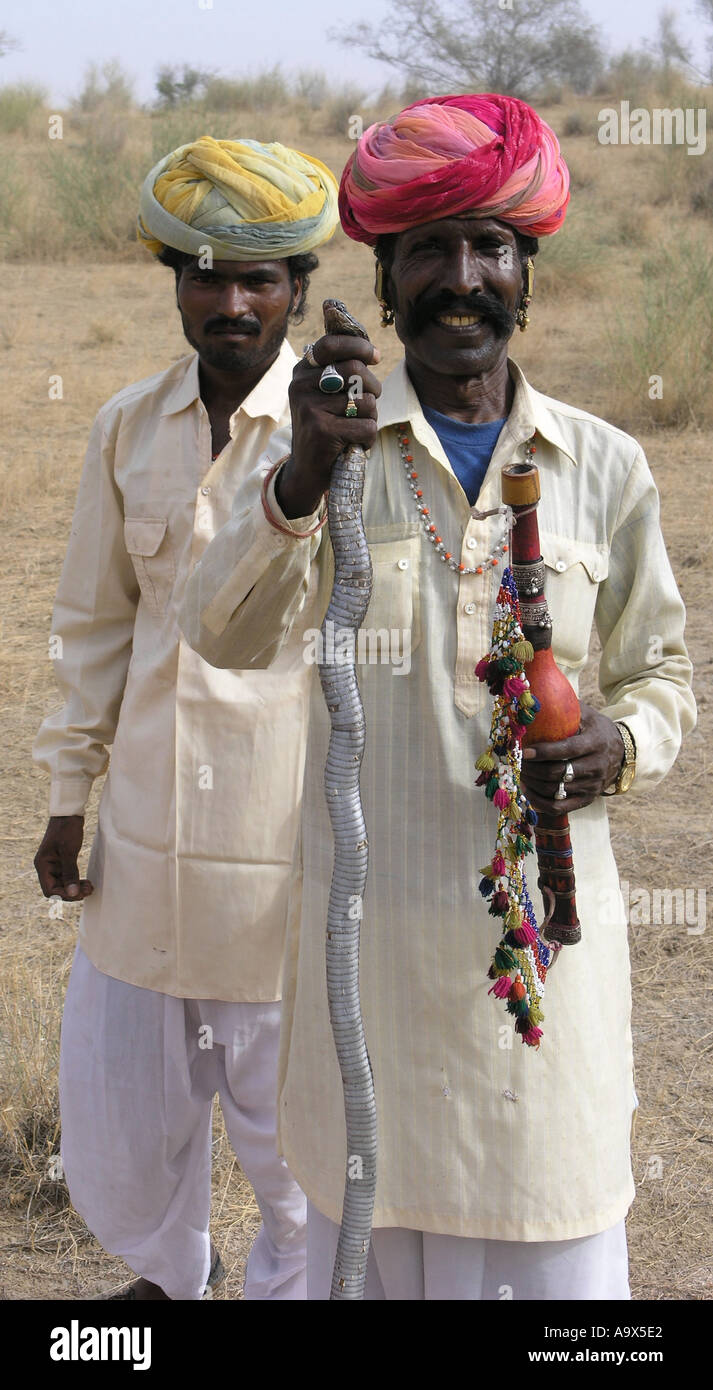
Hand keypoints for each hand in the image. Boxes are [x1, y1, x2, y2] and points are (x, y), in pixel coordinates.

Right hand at [34, 815, 93, 901]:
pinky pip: (67, 877)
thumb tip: (72, 893)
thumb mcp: (69, 851)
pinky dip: (76, 881)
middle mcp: (46, 866)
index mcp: (42, 865)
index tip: (80, 894)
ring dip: (75, 888)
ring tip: (90, 887)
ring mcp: (54, 864)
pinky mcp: (62, 861)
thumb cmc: (66, 829)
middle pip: (57, 889)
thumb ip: (70, 873)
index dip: (64, 895)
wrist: (69, 813)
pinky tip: (86, 882)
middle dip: (72, 892)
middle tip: (89, 890)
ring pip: (63, 884)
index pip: (50, 890)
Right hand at [276, 333, 381, 518]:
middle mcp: (301, 386)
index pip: (331, 344)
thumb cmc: (325, 428)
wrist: (306, 470)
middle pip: (355, 370)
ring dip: (371, 418)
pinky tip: (354, 445)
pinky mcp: (322, 431)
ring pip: (366, 402)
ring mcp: (310, 408)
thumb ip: (340, 372)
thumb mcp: (324, 395)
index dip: (359, 346)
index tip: (375, 356)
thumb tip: (371, 352)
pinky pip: (367, 427)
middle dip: (374, 387)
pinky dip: (368, 439)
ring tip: (356, 428)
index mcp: (302, 372)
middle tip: (372, 401)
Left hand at [521, 703, 624, 813]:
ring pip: (556, 790)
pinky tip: (528, 792)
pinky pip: (560, 807)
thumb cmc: (596, 729)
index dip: (544, 752)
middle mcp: (596, 766)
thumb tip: (537, 696)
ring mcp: (592, 786)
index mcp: (596, 742)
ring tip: (520, 774)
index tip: (524, 751)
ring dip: (532, 784)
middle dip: (532, 769)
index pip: (567, 750)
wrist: (623, 752)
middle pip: (558, 773)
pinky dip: (540, 802)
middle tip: (517, 762)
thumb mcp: (587, 714)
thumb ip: (566, 708)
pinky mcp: (587, 799)